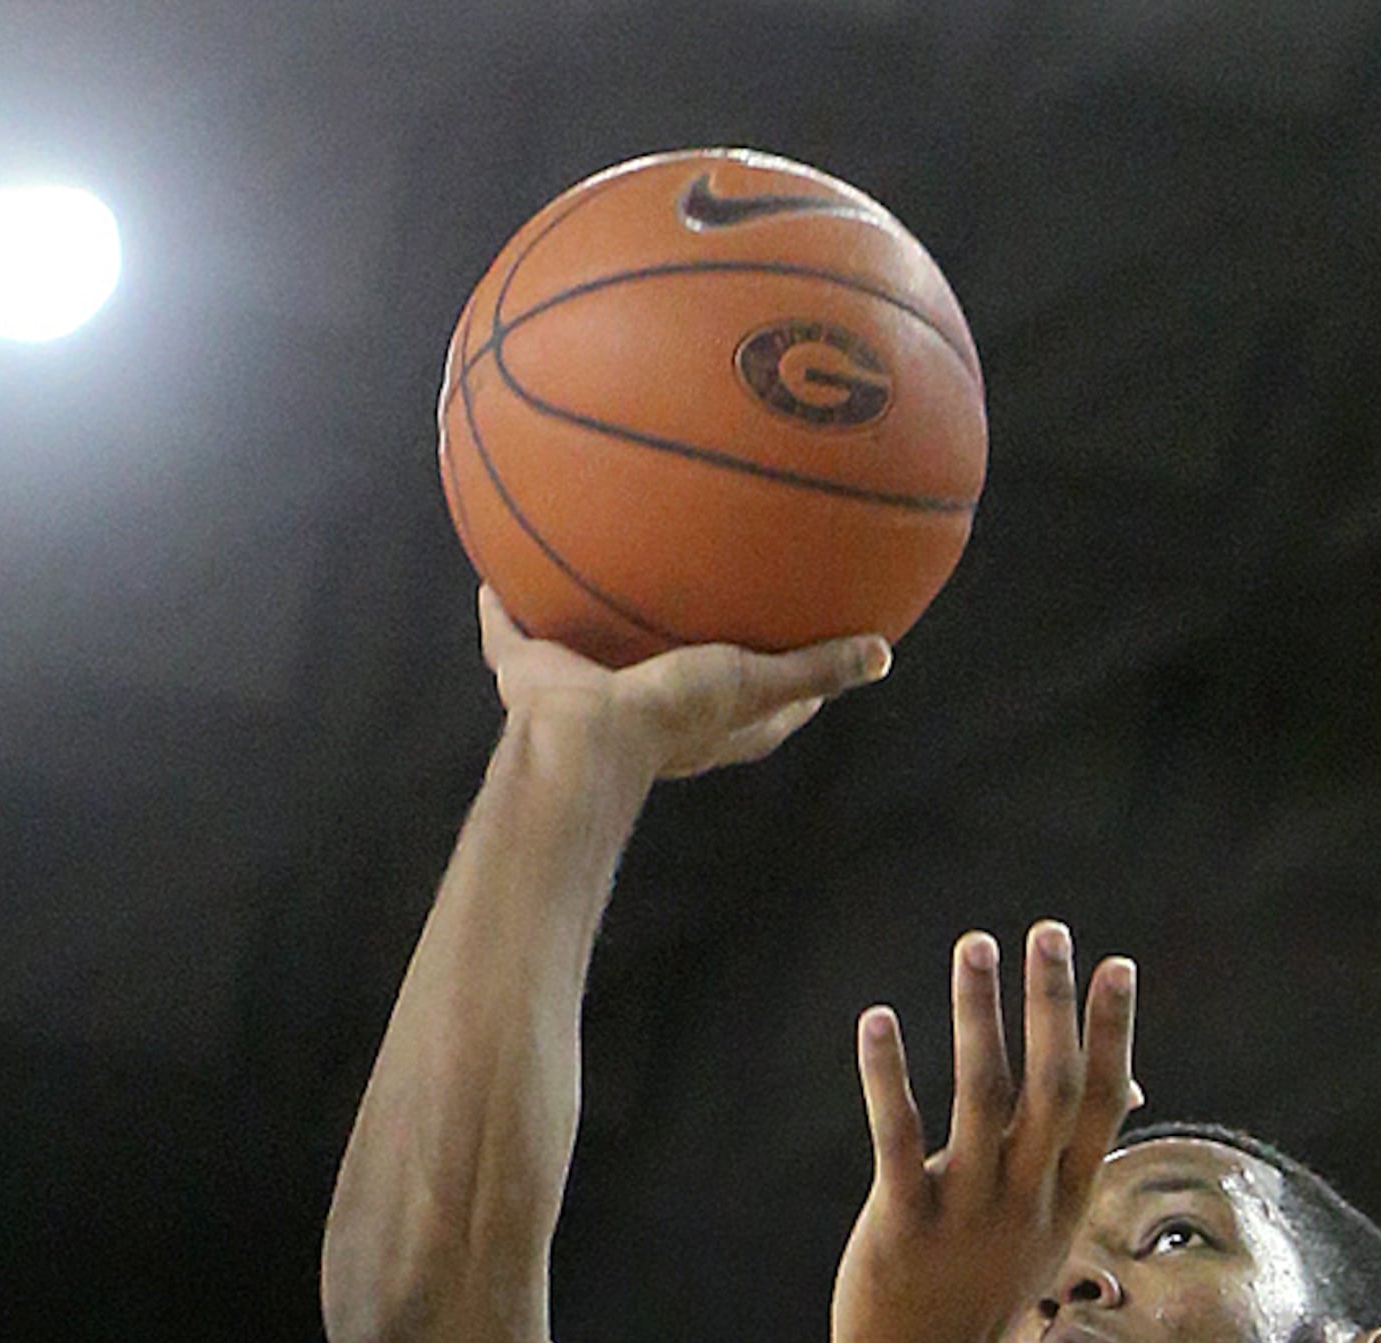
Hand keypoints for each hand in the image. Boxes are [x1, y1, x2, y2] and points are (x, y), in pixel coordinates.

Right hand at [479, 587, 885, 781]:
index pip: (763, 710)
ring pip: (591, 651)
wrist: (582, 737)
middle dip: (688, 646)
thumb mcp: (758, 684)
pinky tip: (496, 566)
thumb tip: (884, 654)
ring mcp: (584, 694)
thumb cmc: (671, 716)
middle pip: (676, 676)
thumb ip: (818, 668)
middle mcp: (647, 712)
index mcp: (705, 725)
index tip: (807, 654)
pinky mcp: (531, 676)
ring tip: (595, 567)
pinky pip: (513, 631)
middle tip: (707, 603)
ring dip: (591, 621)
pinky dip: (503, 606)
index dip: (789, 687)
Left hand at [833, 923, 1138, 1342]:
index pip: (1101, 1106)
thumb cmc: (980, 1301)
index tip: (1116, 966)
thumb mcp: (1046, 1232)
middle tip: (1048, 932)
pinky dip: (889, 1078)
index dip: (1111, 1035)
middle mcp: (1024, 1202)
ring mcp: (966, 1215)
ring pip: (983, 1101)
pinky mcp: (902, 1226)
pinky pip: (897, 1141)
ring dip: (981, 1017)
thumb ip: (1074, 1156)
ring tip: (976, 947)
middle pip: (1053, 1090)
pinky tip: (881, 1021)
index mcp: (1061, 1200)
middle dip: (1053, 1007)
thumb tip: (1133, 1089)